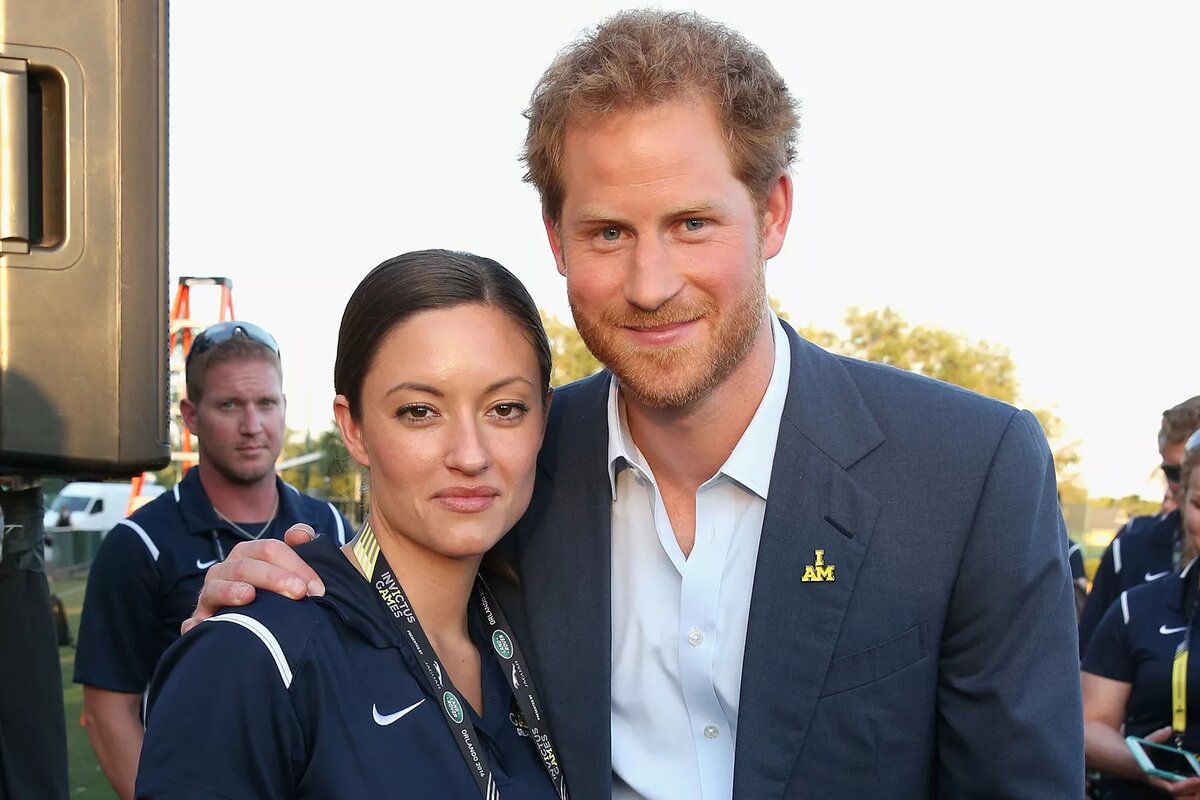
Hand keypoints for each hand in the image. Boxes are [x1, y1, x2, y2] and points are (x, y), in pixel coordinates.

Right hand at [180, 524, 325, 633]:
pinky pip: (194, 620)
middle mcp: (227, 570)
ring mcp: (211, 593)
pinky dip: (194, 623)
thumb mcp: (293, 566)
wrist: (256, 623)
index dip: (296, 564)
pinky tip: (198, 626)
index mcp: (249, 554)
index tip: (317, 588)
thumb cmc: (278, 589)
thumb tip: (299, 534)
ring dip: (231, 590)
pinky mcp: (201, 618)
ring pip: (217, 587)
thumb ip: (301, 543)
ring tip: (249, 596)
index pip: (271, 550)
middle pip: (247, 566)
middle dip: (274, 577)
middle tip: (299, 593)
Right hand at [1142, 727, 1199, 797]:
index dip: (1186, 785)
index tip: (1197, 779)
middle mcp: (1158, 785)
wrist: (1123, 762)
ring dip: (1193, 792)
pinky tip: (1195, 783)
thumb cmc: (1135, 753)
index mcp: (1152, 775)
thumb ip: (1157, 737)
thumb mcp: (1144, 743)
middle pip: (1180, 795)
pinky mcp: (1165, 786)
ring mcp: (1162, 787)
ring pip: (1180, 797)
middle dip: (1193, 789)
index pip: (1171, 787)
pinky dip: (1189, 790)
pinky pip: (1180, 794)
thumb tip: (1169, 729)